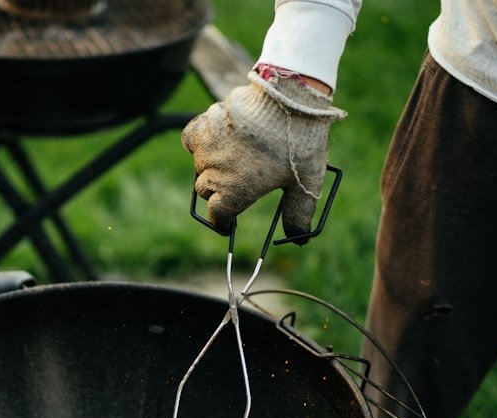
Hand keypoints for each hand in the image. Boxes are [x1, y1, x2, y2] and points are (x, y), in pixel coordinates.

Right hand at [182, 71, 345, 234]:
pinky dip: (199, 142)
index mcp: (234, 195)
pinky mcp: (204, 123)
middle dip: (219, 191)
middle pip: (206, 191)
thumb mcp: (305, 184)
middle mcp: (214, 174)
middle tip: (239, 182)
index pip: (217, 217)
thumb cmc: (300, 144)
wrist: (289, 99)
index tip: (228, 222)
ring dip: (211, 165)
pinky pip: (191, 139)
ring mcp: (206, 148)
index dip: (223, 221)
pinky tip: (215, 139)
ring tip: (234, 156)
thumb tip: (300, 238)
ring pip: (199, 166)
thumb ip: (299, 213)